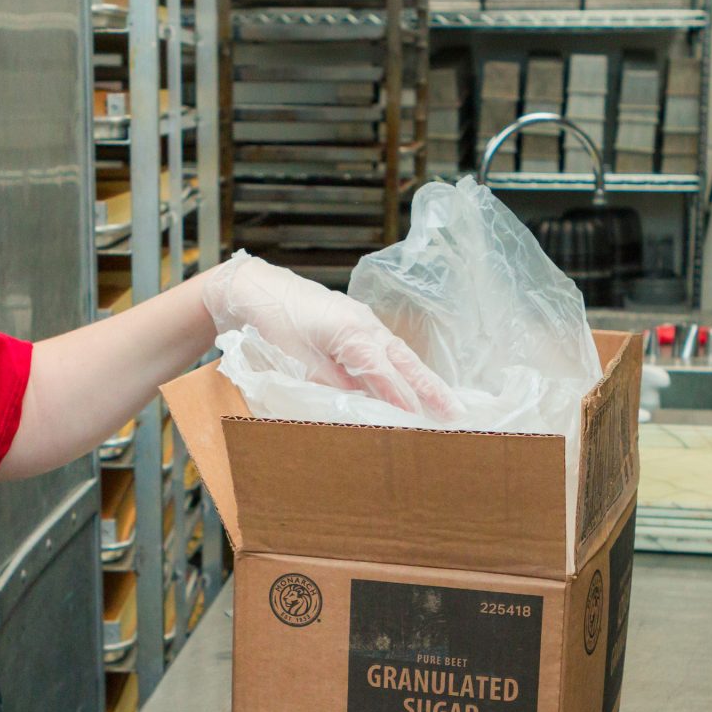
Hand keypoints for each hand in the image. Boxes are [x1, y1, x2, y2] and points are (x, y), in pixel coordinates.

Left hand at [200, 253, 456, 417]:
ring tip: (445, 405)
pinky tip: (408, 385)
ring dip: (422, 380)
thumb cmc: (272, 320)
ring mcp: (363, 322)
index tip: (422, 423)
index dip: (404, 400)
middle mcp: (365, 325)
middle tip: (456, 414)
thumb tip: (354, 410)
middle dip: (432, 389)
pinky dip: (401, 370)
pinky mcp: (355, 324)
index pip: (385, 373)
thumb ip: (329, 385)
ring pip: (400, 356)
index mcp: (352, 332)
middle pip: (405, 362)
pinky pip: (386, 351)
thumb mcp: (297, 360)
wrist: (254, 289)